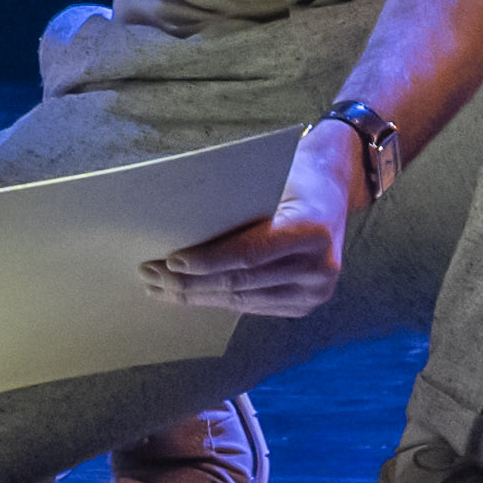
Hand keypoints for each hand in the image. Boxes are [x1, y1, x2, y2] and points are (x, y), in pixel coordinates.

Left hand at [142, 123, 357, 319]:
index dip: (208, 261)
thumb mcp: (268, 179)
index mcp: (310, 231)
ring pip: (243, 301)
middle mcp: (319, 268)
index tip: (170, 261)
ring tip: (159, 288)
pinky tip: (189, 294)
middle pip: (242, 282)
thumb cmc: (291, 175)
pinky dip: (218, 300)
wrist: (332, 189)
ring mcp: (315, 292)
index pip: (249, 253)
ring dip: (197, 296)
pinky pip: (253, 307)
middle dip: (190, 282)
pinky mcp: (305, 304)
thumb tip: (176, 226)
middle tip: (150, 275)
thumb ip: (234, 205)